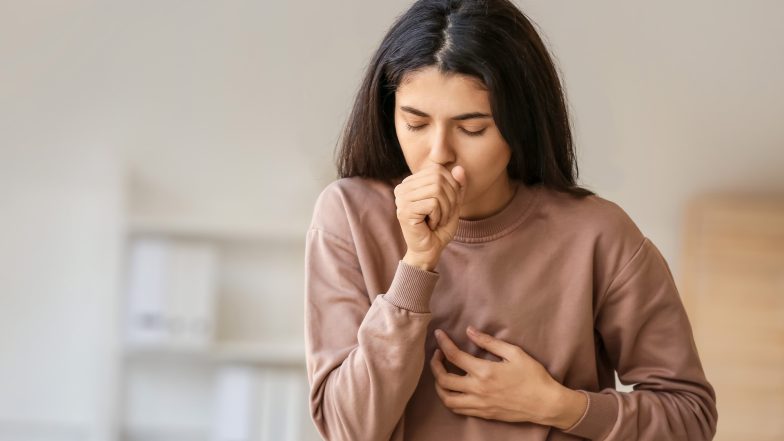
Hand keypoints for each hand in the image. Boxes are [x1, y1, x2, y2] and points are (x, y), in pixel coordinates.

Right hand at [394, 164, 465, 266]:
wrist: (430, 250)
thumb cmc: (440, 227)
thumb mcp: (453, 203)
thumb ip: (457, 185)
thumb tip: (459, 168)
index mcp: (411, 182)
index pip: (438, 170)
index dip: (451, 187)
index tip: (447, 206)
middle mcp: (402, 187)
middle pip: (438, 178)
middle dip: (450, 198)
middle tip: (444, 215)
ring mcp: (401, 198)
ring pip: (437, 190)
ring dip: (445, 209)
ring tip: (438, 220)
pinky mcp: (404, 211)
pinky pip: (433, 204)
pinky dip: (439, 216)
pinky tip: (431, 225)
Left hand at [430, 326, 585, 427]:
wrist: (545, 404)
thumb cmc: (533, 376)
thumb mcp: (514, 353)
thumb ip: (489, 342)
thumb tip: (470, 331)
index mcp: (484, 372)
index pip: (453, 356)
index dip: (442, 343)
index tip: (438, 334)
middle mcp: (477, 390)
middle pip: (443, 379)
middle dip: (435, 364)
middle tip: (437, 354)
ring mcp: (479, 404)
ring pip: (447, 398)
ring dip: (438, 385)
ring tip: (441, 373)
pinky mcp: (483, 414)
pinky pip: (458, 409)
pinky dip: (449, 398)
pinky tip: (453, 389)